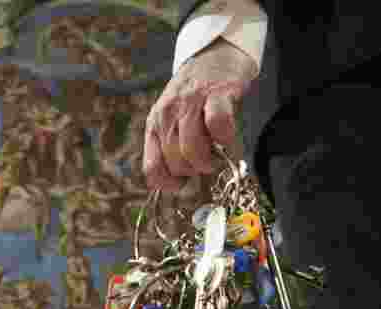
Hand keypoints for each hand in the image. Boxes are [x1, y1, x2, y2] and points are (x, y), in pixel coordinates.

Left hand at [143, 38, 258, 189]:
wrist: (215, 52)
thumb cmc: (197, 94)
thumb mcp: (174, 119)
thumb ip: (172, 146)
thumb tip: (177, 183)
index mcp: (155, 124)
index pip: (152, 168)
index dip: (168, 183)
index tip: (184, 184)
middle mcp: (167, 113)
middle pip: (175, 162)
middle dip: (193, 171)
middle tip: (206, 162)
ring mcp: (190, 102)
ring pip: (191, 148)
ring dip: (207, 161)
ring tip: (217, 156)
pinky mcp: (217, 92)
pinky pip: (217, 123)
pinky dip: (225, 138)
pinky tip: (228, 138)